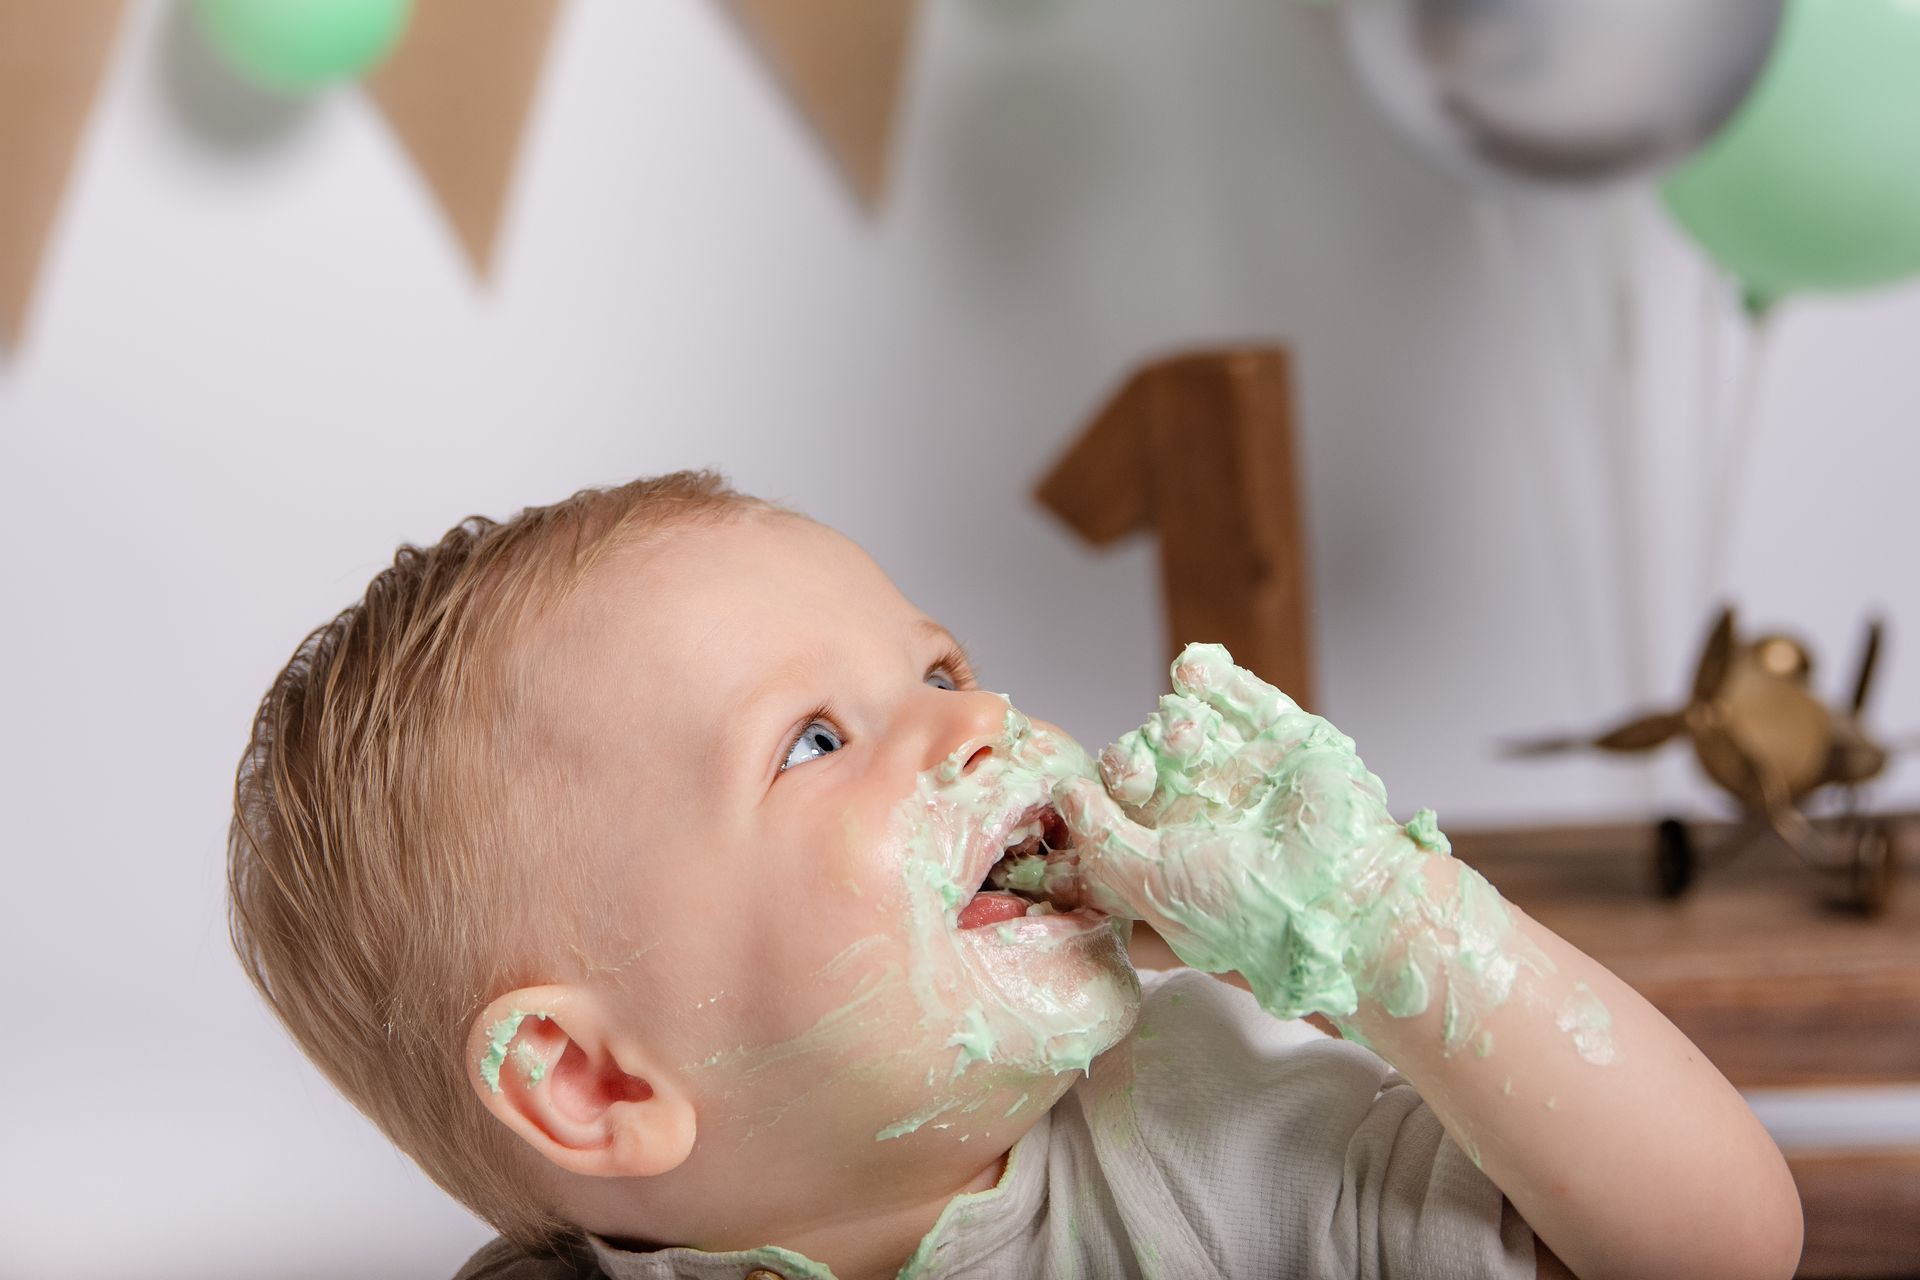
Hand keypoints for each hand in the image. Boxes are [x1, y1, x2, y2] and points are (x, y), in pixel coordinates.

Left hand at [1052, 644, 1446, 1019]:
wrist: (1343, 902)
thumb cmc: (1246, 911)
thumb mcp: (1152, 886)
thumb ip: (1102, 839)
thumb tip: (1063, 792)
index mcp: (1174, 850)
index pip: (1120, 804)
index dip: (1103, 791)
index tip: (1108, 793)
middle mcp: (1209, 810)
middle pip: (1150, 759)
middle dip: (1136, 756)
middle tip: (1141, 769)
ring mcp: (1249, 771)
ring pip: (1191, 725)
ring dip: (1174, 722)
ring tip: (1183, 735)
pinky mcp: (1289, 739)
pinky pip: (1242, 696)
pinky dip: (1212, 675)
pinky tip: (1190, 669)